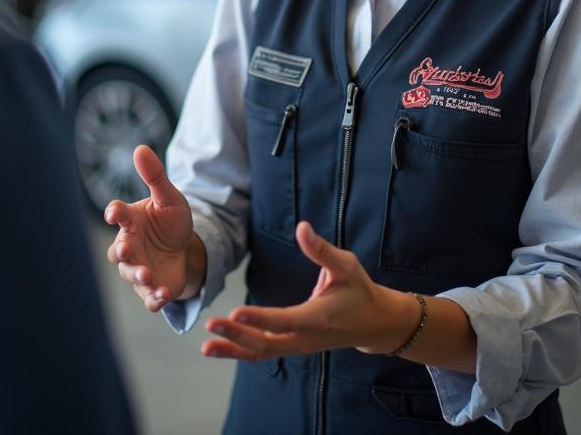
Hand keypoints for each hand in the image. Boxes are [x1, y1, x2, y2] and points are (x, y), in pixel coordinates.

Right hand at [105, 145, 198, 311]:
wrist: (187, 249)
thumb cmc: (170, 221)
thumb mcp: (169, 197)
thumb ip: (155, 176)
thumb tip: (140, 147)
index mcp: (132, 220)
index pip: (118, 214)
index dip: (114, 212)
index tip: (114, 212)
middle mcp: (131, 245)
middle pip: (117, 250)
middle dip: (121, 251)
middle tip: (126, 250)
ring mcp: (139, 267)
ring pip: (130, 274)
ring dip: (137, 275)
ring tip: (147, 275)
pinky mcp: (152, 287)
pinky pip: (148, 297)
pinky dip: (153, 298)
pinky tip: (162, 294)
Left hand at [200, 221, 413, 359]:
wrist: (374, 323)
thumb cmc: (359, 289)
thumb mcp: (347, 265)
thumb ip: (322, 250)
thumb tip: (302, 227)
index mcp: (318, 316)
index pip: (283, 320)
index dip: (258, 318)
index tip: (234, 312)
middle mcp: (306, 337)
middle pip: (267, 342)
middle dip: (237, 335)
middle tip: (211, 325)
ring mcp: (299, 346)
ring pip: (263, 352)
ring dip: (234, 348)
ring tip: (206, 346)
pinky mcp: (294, 346)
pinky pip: (265, 352)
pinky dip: (242, 350)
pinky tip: (219, 346)